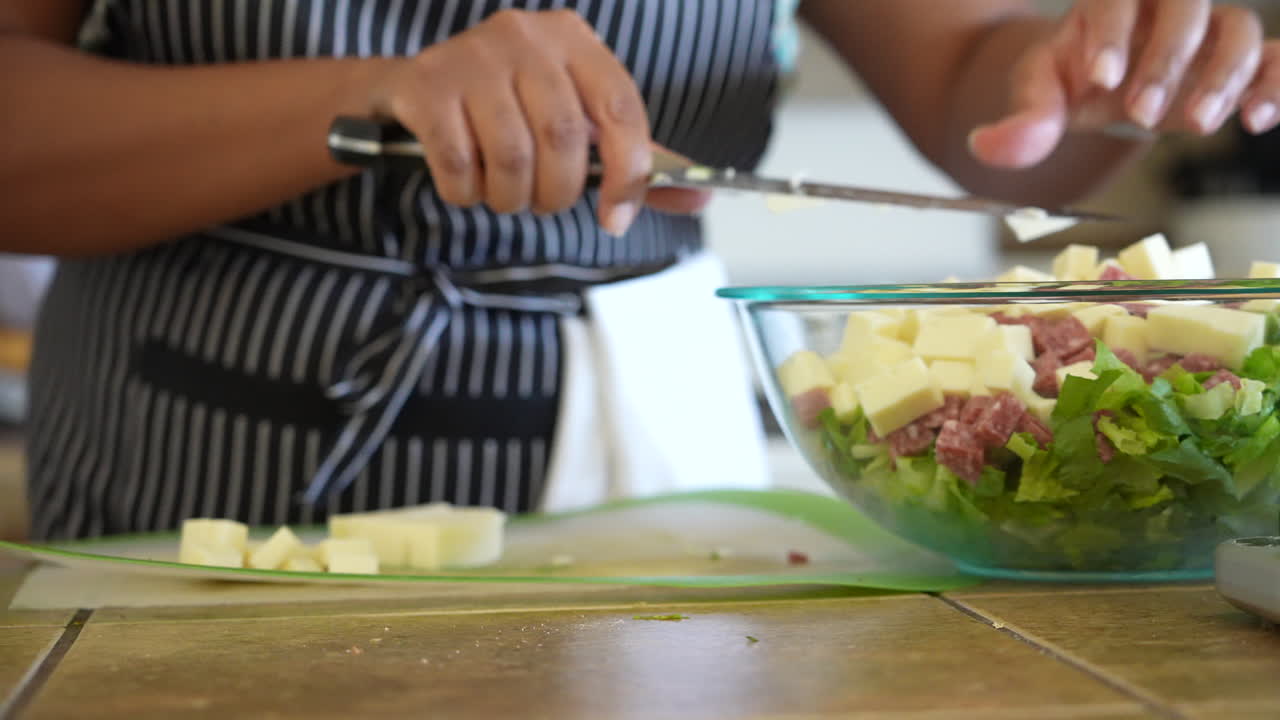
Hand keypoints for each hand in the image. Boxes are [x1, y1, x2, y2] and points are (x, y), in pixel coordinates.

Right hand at [370, 9, 707, 234]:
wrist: (414, 91)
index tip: (616, 220)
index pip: (622, 110)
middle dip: (558, 193)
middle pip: (564, 138)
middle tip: (544, 203)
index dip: (628, 176)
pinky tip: (467, 186)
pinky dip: (467, 194)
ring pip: (512, 155)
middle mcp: (526, 37)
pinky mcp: (427, 85)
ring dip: (512, 199)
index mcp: (575, 41)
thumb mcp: (576, 124)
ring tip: (505, 197)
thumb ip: (633, 160)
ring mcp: (472, 56)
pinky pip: (458, 164)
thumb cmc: (511, 111)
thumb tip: (702, 194)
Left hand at [970, 0, 1279, 168]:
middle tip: (1140, 115)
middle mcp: (1165, 7)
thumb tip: (986, 147)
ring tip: (1194, 124)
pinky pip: (1274, 59)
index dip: (1111, 34)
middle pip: (1185, 8)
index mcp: (1110, 1)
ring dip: (1223, 76)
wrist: (1105, 80)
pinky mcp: (1241, 62)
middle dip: (1166, 60)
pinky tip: (1258, 119)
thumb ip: (1021, 119)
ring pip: (1237, 29)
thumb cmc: (1073, 77)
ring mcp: (1208, 31)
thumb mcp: (1040, 94)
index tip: (1101, 79)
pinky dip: (1274, 83)